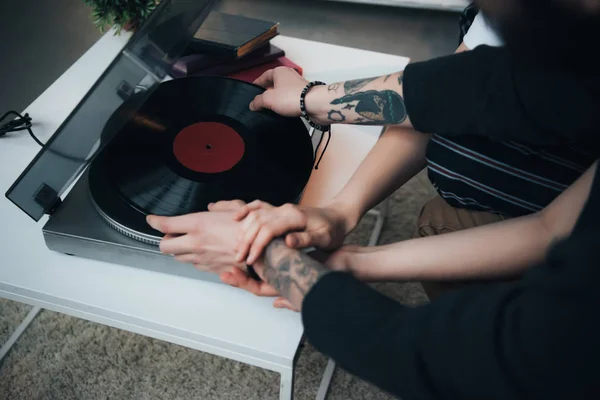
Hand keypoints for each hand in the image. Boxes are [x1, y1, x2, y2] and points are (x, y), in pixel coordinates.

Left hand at [146, 201, 246, 274]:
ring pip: (178, 257)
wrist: (265, 250)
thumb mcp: (235, 208)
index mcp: (199, 224)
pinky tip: (207, 251)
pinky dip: (196, 258)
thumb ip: (219, 207)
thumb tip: (212, 207)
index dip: (155, 221)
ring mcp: (202, 258)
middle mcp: (196, 243)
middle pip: (165, 246)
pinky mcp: (211, 269)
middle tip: (174, 234)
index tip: (152, 220)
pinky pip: (195, 265)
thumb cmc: (251, 228)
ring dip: (180, 250)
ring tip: (192, 242)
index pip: (165, 224)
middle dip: (166, 240)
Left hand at [218, 247, 357, 310]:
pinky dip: (261, 244)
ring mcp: (286, 266)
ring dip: (246, 256)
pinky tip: (253, 235)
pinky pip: (271, 250)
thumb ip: (297, 298)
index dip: (243, 283)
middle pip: (255, 278)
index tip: (229, 273)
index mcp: (286, 287)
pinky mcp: (291, 254)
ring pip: (261, 265)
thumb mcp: (317, 285)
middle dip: (239, 273)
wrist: (350, 263)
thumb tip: (277, 303)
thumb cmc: (336, 275)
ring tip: (233, 248)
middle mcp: (284, 277)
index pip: (259, 289)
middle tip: (224, 264)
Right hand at [229, 200, 354, 264]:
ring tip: (237, 248)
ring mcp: (281, 208)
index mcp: (294, 217)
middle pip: (258, 222)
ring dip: (244, 230)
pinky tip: (236, 219)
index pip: (268, 229)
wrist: (338, 216)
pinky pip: (259, 206)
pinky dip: (246, 211)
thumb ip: (306, 239)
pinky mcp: (280, 209)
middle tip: (238, 258)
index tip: (250, 261)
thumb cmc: (333, 231)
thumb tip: (287, 241)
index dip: (257, 245)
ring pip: (255, 215)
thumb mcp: (324, 239)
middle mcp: (285, 209)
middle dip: (246, 241)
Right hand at [249, 67, 308, 116]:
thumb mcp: (268, 99)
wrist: (315, 104)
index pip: (264, 76)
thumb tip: (252, 104)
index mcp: (279, 72)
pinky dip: (286, 104)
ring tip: (269, 109)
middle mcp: (289, 76)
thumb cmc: (290, 97)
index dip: (257, 83)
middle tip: (259, 103)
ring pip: (283, 92)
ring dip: (277, 99)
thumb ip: (258, 101)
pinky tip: (282, 112)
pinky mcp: (305, 95)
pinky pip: (291, 99)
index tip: (252, 91)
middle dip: (267, 92)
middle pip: (274, 84)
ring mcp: (298, 85)